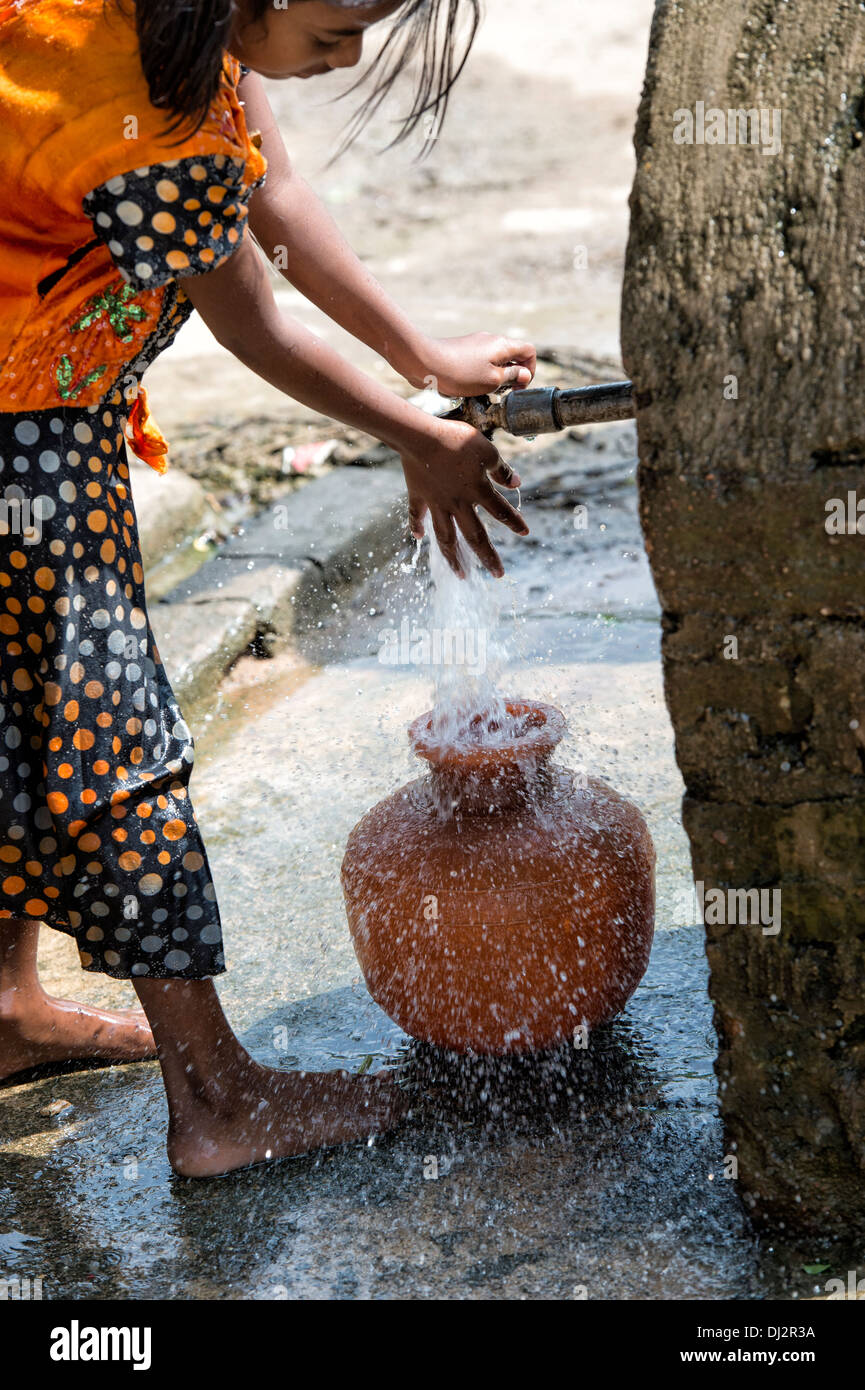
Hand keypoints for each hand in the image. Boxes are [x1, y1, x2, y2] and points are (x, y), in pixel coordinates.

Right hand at [400, 418, 528, 578]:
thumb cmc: (455, 440)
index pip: (501, 511)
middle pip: (475, 537)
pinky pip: (417, 515)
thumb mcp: (487, 451)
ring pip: (446, 538)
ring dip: (454, 558)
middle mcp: (458, 504)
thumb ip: (502, 470)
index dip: (514, 522)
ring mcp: (436, 503)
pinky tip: (419, 538)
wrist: (420, 436)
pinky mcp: (418, 496)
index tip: (525, 533)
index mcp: (477, 491)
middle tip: (498, 574)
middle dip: (488, 557)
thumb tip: (516, 483)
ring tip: (460, 574)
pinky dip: (417, 527)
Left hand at [407, 333, 536, 397]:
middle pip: (513, 354)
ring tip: (486, 390)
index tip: (520, 386)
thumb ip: (511, 377)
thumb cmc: (459, 373)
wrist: (425, 362)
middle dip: (513, 374)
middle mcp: (491, 340)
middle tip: (504, 392)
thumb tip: (524, 374)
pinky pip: (480, 360)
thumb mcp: (491, 380)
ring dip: (497, 375)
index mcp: (503, 345)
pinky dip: (482, 373)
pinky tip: (471, 385)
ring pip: (496, 359)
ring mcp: (476, 343)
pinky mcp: (463, 349)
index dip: (530, 369)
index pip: (529, 351)